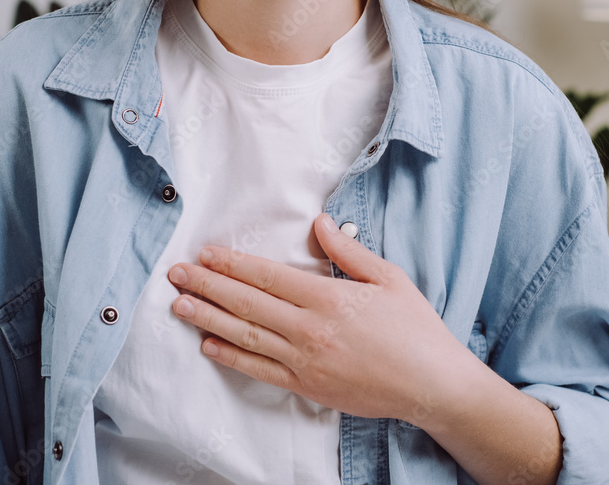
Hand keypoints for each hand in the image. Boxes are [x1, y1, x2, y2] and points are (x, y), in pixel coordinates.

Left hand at [166, 212, 472, 423]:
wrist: (432, 385)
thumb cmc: (414, 328)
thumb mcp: (388, 278)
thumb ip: (348, 252)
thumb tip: (320, 224)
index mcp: (328, 298)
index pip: (267, 276)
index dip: (232, 264)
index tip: (205, 254)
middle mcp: (309, 329)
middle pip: (247, 303)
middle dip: (208, 286)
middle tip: (176, 274)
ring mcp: (305, 361)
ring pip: (245, 336)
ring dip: (209, 319)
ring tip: (180, 306)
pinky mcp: (306, 386)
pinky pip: (260, 370)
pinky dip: (231, 357)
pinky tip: (209, 345)